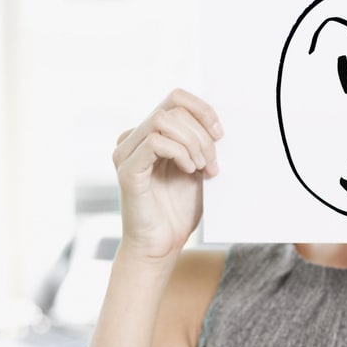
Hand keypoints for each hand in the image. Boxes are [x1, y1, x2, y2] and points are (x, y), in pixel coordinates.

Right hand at [111, 88, 223, 262]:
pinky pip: (155, 141)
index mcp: (149, 135)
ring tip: (200, 167)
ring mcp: (126, 154)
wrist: (162, 246)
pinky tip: (188, 170)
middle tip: (211, 162)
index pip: (175, 99)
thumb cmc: (178, 211)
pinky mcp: (127, 170)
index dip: (202, 110)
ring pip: (162, 120)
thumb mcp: (196, 167)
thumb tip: (215, 122)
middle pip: (172, 108)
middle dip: (201, 132)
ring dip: (191, 142)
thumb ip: (199, 142)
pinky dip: (179, 152)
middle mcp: (133, 139)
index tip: (220, 134)